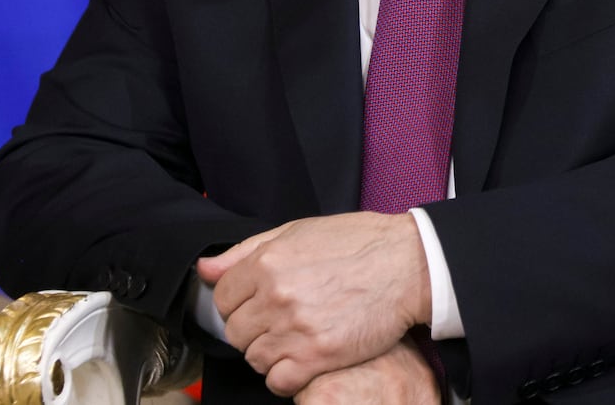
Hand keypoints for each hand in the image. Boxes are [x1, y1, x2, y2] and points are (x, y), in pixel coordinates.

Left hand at [195, 211, 430, 396]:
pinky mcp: (318, 356)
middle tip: (280, 321)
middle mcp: (276, 296)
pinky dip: (286, 376)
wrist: (408, 264)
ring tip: (294, 339)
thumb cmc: (358, 244)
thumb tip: (206, 269)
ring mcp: (296, 328)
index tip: (257, 303)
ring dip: (270, 352)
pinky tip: (301, 360)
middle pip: (236, 332)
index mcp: (268, 262)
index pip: (223, 298)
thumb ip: (247, 251)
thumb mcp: (298, 232)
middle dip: (254, 328)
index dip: (239, 302)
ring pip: (255, 358)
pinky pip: (278, 382)